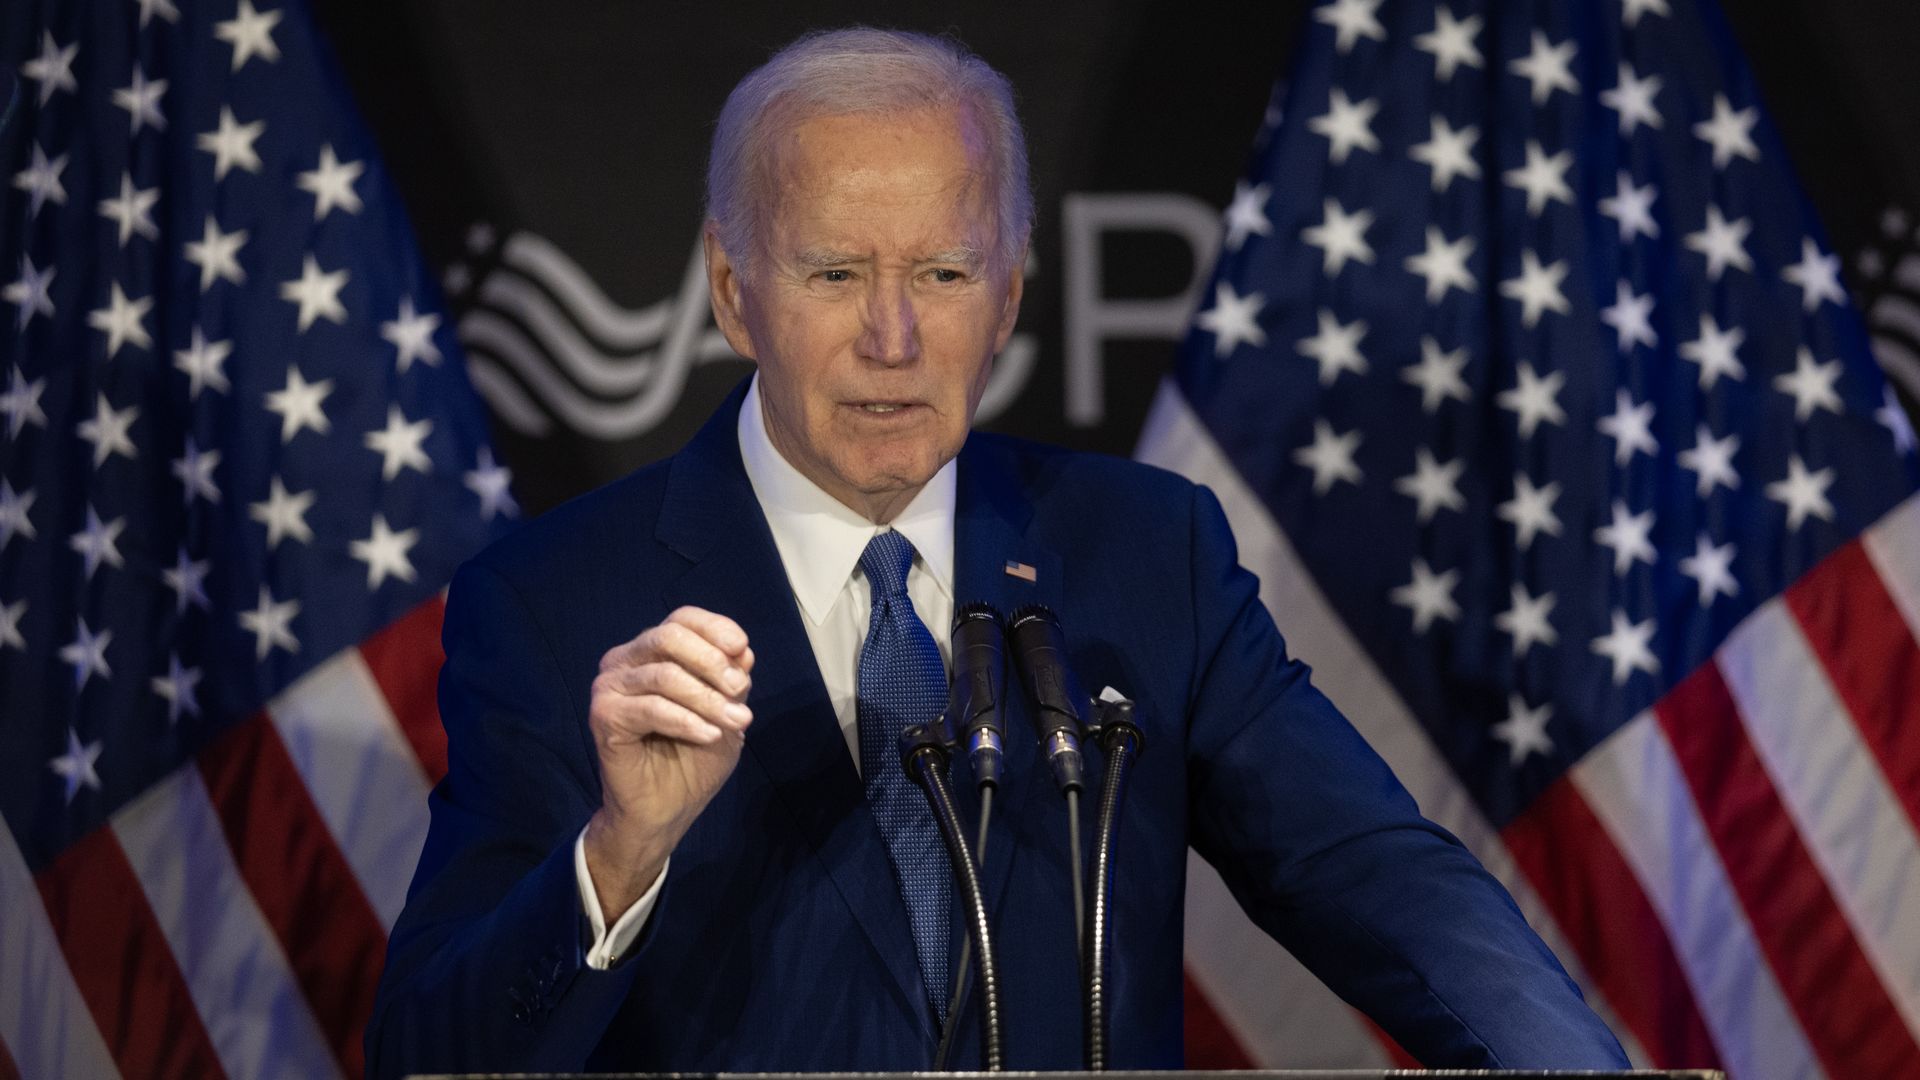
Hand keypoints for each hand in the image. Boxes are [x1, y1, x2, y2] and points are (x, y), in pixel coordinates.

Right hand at [582, 606, 754, 921]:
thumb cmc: (693, 757)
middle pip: (669, 636)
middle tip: (741, 691)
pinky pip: (652, 708)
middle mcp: (624, 660)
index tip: (743, 650)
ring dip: (708, 698)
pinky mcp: (604, 716)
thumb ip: (731, 680)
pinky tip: (709, 735)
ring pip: (665, 675)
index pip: (681, 619)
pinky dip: (687, 720)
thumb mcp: (725, 711)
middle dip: (713, 662)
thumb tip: (744, 652)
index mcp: (651, 651)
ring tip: (737, 721)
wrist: (664, 810)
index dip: (715, 628)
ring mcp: (609, 687)